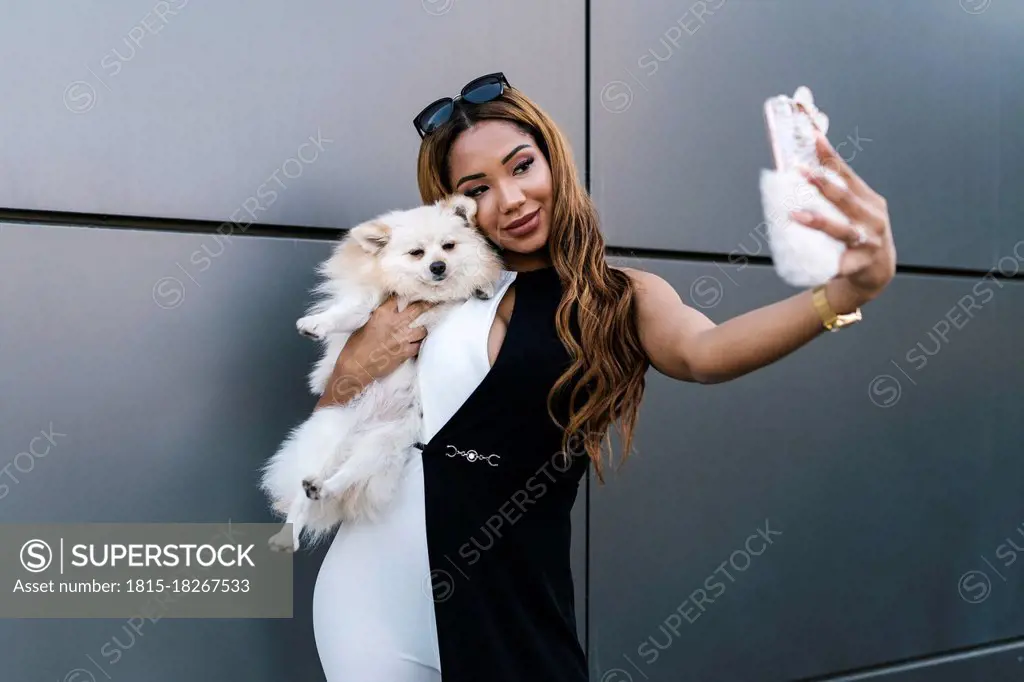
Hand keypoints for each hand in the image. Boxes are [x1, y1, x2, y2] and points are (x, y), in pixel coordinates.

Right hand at [338, 295, 434, 379]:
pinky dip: (419, 344)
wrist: (356, 366)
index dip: (406, 296)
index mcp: (383, 314)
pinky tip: (417, 343)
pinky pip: (419, 345)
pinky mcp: (406, 352)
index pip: (398, 299)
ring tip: (422, 328)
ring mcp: (403, 338)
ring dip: (423, 328)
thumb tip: (387, 313)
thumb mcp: (365, 325)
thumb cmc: (355, 346)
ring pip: (422, 329)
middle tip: (431, 303)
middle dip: (425, 305)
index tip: (411, 295)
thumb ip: (379, 317)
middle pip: (417, 309)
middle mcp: (395, 323)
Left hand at [790, 129, 896, 311]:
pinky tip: (819, 261)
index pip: (847, 173)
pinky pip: (842, 263)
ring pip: (843, 229)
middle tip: (801, 172)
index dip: (830, 156)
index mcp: (868, 199)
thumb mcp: (852, 210)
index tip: (814, 138)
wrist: (879, 270)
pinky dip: (831, 263)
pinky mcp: (862, 263)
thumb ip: (834, 194)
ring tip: (796, 215)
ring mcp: (869, 240)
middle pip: (846, 198)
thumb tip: (802, 171)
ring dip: (819, 222)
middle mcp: (872, 216)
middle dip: (824, 184)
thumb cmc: (860, 235)